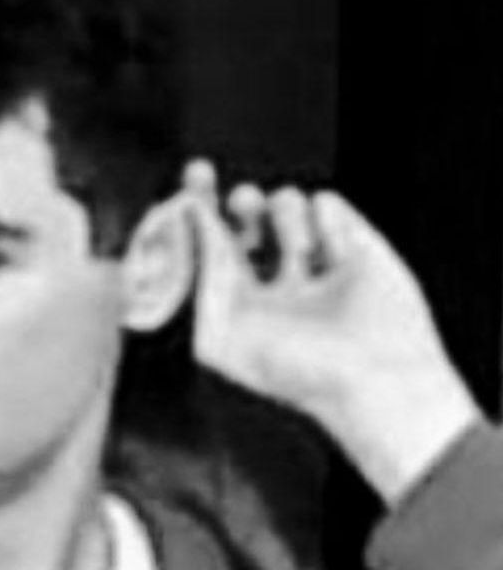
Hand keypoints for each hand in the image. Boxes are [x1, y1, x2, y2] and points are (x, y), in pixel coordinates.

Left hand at [181, 161, 479, 504]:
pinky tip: (336, 254)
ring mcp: (318, 257)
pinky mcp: (355, 242)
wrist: (379, 382)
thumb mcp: (225, 333)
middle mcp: (276, 276)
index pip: (211, 244)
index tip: (191, 188)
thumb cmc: (297, 371)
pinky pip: (326, 202)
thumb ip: (201, 276)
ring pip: (283, 201)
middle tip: (238, 195)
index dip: (198, 213)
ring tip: (302, 252)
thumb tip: (193, 218)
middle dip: (238, 201)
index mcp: (241, 299)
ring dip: (285, 218)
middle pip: (244, 215)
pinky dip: (325, 221)